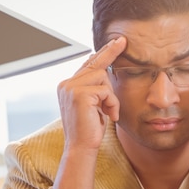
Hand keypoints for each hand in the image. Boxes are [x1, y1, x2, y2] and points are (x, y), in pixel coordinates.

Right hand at [56, 36, 126, 152]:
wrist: (81, 148)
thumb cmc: (90, 130)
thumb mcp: (94, 106)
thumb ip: (96, 89)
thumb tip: (106, 72)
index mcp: (67, 86)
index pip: (87, 65)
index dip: (102, 53)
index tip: (115, 42)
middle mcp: (66, 84)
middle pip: (95, 63)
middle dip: (110, 51)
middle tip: (123, 40)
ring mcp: (71, 88)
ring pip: (103, 77)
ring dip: (111, 96)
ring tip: (109, 112)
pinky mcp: (79, 94)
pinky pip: (106, 90)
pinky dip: (112, 103)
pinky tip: (109, 115)